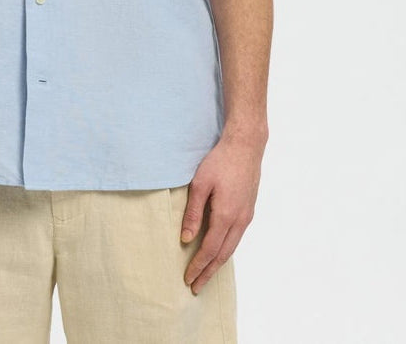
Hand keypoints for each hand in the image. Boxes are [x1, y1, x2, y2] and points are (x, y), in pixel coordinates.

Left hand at [181, 129, 265, 294]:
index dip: (198, 266)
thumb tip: (185, 239)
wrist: (245, 147)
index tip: (188, 279)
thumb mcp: (200, 184)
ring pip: (232, 248)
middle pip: (222, 255)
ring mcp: (246, 216)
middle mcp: (239, 221)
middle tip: (196, 287)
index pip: (209, 250)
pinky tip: (219, 252)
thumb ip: (193, 213)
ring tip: (207, 274)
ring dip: (218, 263)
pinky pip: (237, 237)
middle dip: (209, 272)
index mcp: (225, 215)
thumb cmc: (219, 162)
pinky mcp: (249, 210)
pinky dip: (227, 250)